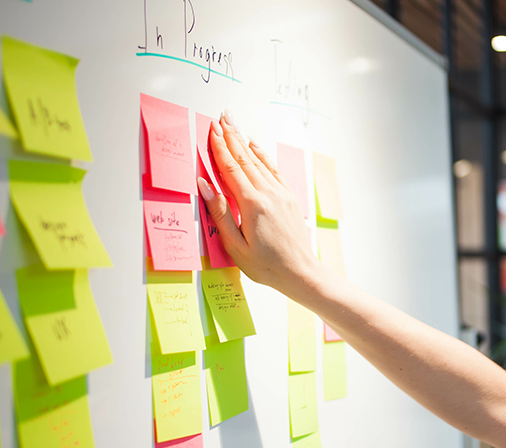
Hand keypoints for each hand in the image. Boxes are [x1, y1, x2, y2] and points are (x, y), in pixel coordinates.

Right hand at [197, 109, 321, 296]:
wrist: (300, 273)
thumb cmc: (266, 266)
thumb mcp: (235, 245)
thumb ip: (219, 213)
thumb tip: (205, 185)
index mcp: (252, 204)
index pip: (231, 169)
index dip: (220, 148)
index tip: (211, 130)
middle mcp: (268, 194)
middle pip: (245, 159)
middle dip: (231, 136)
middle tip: (221, 117)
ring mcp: (281, 194)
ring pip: (259, 161)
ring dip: (244, 141)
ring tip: (233, 125)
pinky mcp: (289, 198)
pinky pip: (273, 170)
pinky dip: (262, 155)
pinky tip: (255, 146)